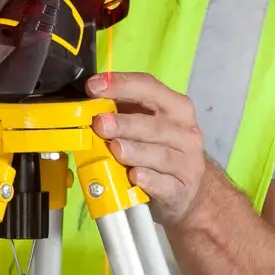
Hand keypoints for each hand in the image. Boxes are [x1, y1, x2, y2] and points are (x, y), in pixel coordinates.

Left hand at [86, 72, 205, 227]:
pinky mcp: (181, 190)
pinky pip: (165, 184)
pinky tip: (134, 176)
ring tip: (115, 149)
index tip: (93, 86)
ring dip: (135, 151)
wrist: (186, 189)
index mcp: (176, 107)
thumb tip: (88, 100)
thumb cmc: (159, 147)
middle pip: (155, 125)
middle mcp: (185, 132)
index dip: (120, 84)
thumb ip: (121, 109)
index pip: (149, 87)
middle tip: (100, 124)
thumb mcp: (145, 122)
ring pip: (160, 155)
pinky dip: (149, 180)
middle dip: (124, 123)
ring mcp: (187, 163)